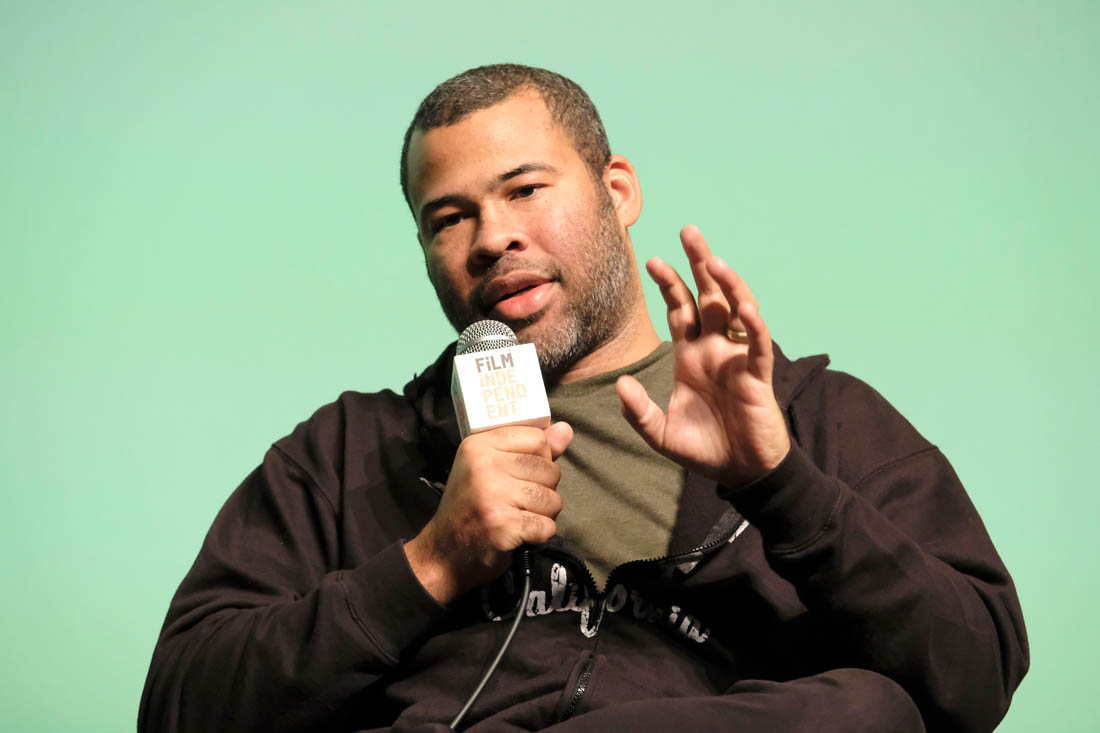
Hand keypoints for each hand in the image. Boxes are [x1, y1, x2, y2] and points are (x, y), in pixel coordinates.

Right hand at [405, 422, 573, 603]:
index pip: (538, 439)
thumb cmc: (471, 509)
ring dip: (543, 515)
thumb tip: (565, 429)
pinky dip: (539, 536)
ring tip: (518, 518)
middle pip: (549, 469)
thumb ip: (530, 449)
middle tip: (516, 503)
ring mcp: (492, 495)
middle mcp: (483, 465)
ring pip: (552, 499)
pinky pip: (547, 526)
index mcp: (478, 445)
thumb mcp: (491, 469)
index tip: (520, 476)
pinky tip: (518, 534)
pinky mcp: (502, 524)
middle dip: (544, 491)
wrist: (443, 554)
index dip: (540, 460)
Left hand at [617, 225, 789, 489]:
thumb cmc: (705, 449)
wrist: (740, 472)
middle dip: (699, 264)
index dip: (669, 284)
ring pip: (736, 310)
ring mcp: (738, 359)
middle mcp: (715, 349)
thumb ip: (639, 412)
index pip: (680, 309)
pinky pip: (759, 344)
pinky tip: (744, 307)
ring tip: (714, 259)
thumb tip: (621, 384)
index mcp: (691, 356)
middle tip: (689, 231)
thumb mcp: (661, 434)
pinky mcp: (758, 376)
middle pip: (708, 297)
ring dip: (728, 284)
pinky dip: (754, 324)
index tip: (653, 260)